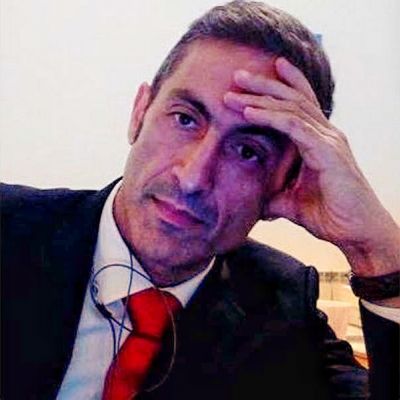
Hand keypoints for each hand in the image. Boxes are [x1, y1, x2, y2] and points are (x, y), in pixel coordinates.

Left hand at [224, 57, 399, 279]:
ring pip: (292, 108)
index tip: (252, 80)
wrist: (356, 234)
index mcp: (319, 141)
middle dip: (264, 85)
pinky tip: (249, 112)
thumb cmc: (330, 216)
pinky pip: (295, 127)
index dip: (280, 87)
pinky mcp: (328, 152)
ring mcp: (329, 141)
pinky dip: (270, 117)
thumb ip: (274, 197)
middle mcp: (326, 135)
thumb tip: (255, 203)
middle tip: (237, 74)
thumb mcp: (291, 203)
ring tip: (234, 90)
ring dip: (261, 97)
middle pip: (293, 99)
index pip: (299, 105)